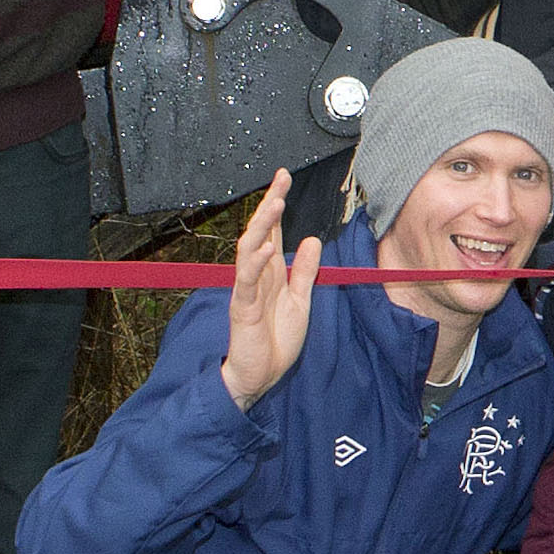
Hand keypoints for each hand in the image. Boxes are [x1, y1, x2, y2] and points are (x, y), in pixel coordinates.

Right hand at [213, 172, 324, 404]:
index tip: (285, 177)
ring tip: (277, 203)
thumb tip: (311, 240)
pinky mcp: (243, 307)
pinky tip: (268, 246)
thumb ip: (305, 271)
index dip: (278, 204)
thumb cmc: (276, 340)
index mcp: (271, 272)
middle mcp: (256, 275)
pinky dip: (256, 262)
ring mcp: (247, 289)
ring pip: (249, 249)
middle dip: (270, 204)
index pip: (272, 230)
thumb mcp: (300, 300)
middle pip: (259, 231)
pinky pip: (247, 280)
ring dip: (262, 225)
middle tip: (281, 178)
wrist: (260, 377)